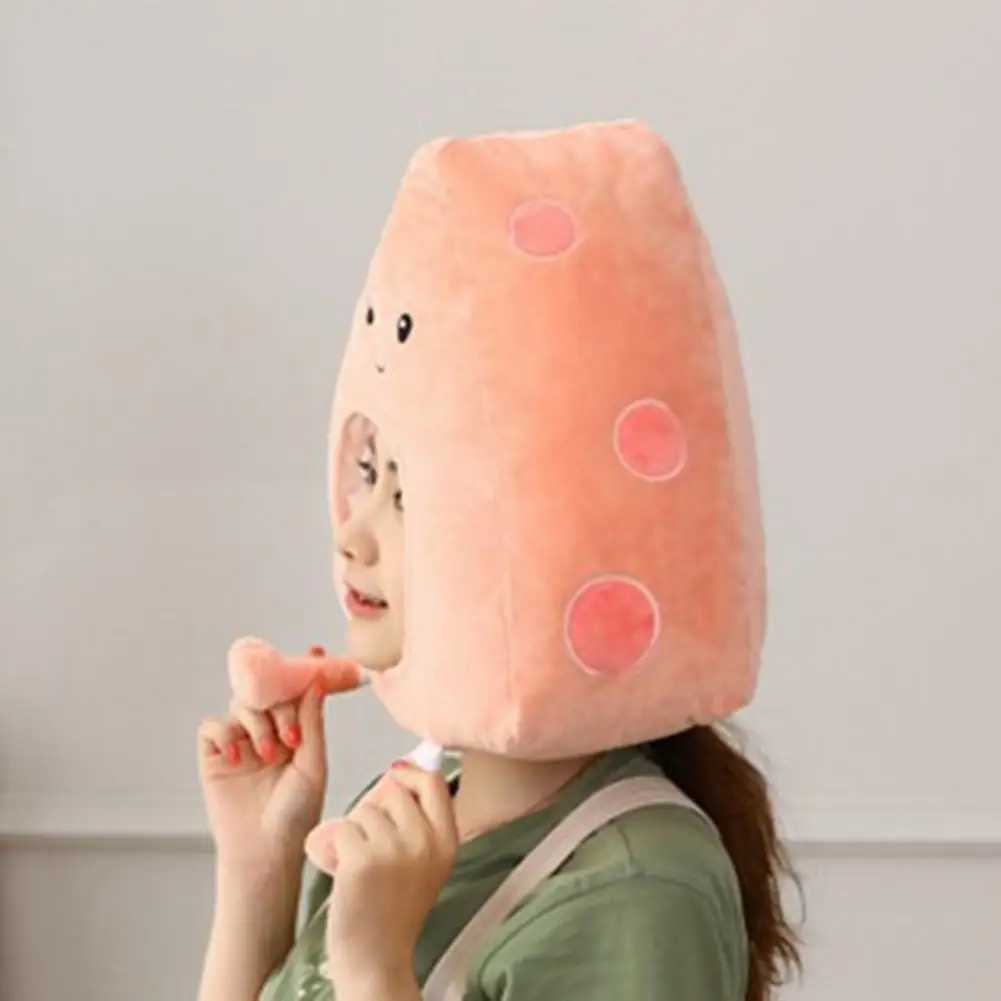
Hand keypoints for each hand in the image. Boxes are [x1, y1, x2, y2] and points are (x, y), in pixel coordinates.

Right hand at [197, 661, 332, 872]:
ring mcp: (241, 742)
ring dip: (257, 723)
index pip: (298, 693)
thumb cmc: (296, 814)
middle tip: (290, 736)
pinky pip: (213, 726)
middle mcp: (268, 732)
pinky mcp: (215, 756)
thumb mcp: (313, 765)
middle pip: (268, 693)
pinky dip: (224, 732)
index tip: (314, 652)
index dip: (303, 671)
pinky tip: (238, 754)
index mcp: (296, 732)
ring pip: (241, 705)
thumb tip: (317, 683)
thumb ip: (312, 722)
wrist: (265, 851)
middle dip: (280, 706)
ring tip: (269, 754)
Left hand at [320, 763, 458, 989]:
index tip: (395, 780)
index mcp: (447, 842)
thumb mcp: (426, 864)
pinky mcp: (362, 859)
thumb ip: (420, 824)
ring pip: (363, 810)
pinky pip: (342, 828)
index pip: (433, 782)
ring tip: (360, 866)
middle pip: (393, 791)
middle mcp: (425, 841)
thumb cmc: (394, 914)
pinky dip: (335, 846)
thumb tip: (398, 774)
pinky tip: (345, 872)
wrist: (377, 962)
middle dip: (376, 810)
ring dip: (355, 832)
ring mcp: (395, 849)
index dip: (410, 774)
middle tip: (372, 844)